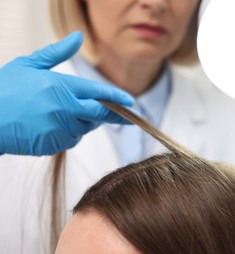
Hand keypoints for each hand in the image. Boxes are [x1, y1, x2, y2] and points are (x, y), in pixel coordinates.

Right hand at [0, 32, 133, 155]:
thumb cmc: (3, 90)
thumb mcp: (29, 64)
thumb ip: (57, 52)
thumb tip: (78, 37)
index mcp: (62, 86)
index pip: (99, 93)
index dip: (117, 98)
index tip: (131, 103)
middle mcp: (65, 108)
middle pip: (100, 114)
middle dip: (114, 115)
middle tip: (124, 115)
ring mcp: (60, 128)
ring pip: (86, 128)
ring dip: (84, 122)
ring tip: (63, 113)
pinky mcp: (54, 144)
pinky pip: (71, 140)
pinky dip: (69, 133)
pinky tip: (53, 125)